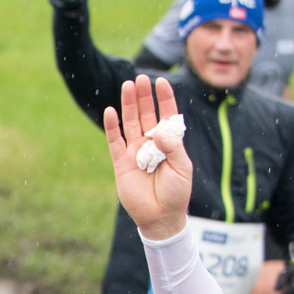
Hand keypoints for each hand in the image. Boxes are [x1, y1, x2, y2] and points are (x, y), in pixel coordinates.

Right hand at [104, 75, 190, 240]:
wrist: (160, 215)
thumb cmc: (176, 192)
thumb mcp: (182, 167)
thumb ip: (172, 147)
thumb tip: (159, 130)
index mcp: (168, 142)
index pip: (166, 115)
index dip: (164, 98)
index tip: (161, 82)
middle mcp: (150, 143)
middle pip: (145, 114)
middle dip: (143, 96)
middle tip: (140, 78)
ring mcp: (134, 151)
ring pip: (130, 123)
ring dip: (129, 105)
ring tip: (128, 86)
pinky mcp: (120, 162)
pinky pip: (114, 141)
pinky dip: (112, 127)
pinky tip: (111, 111)